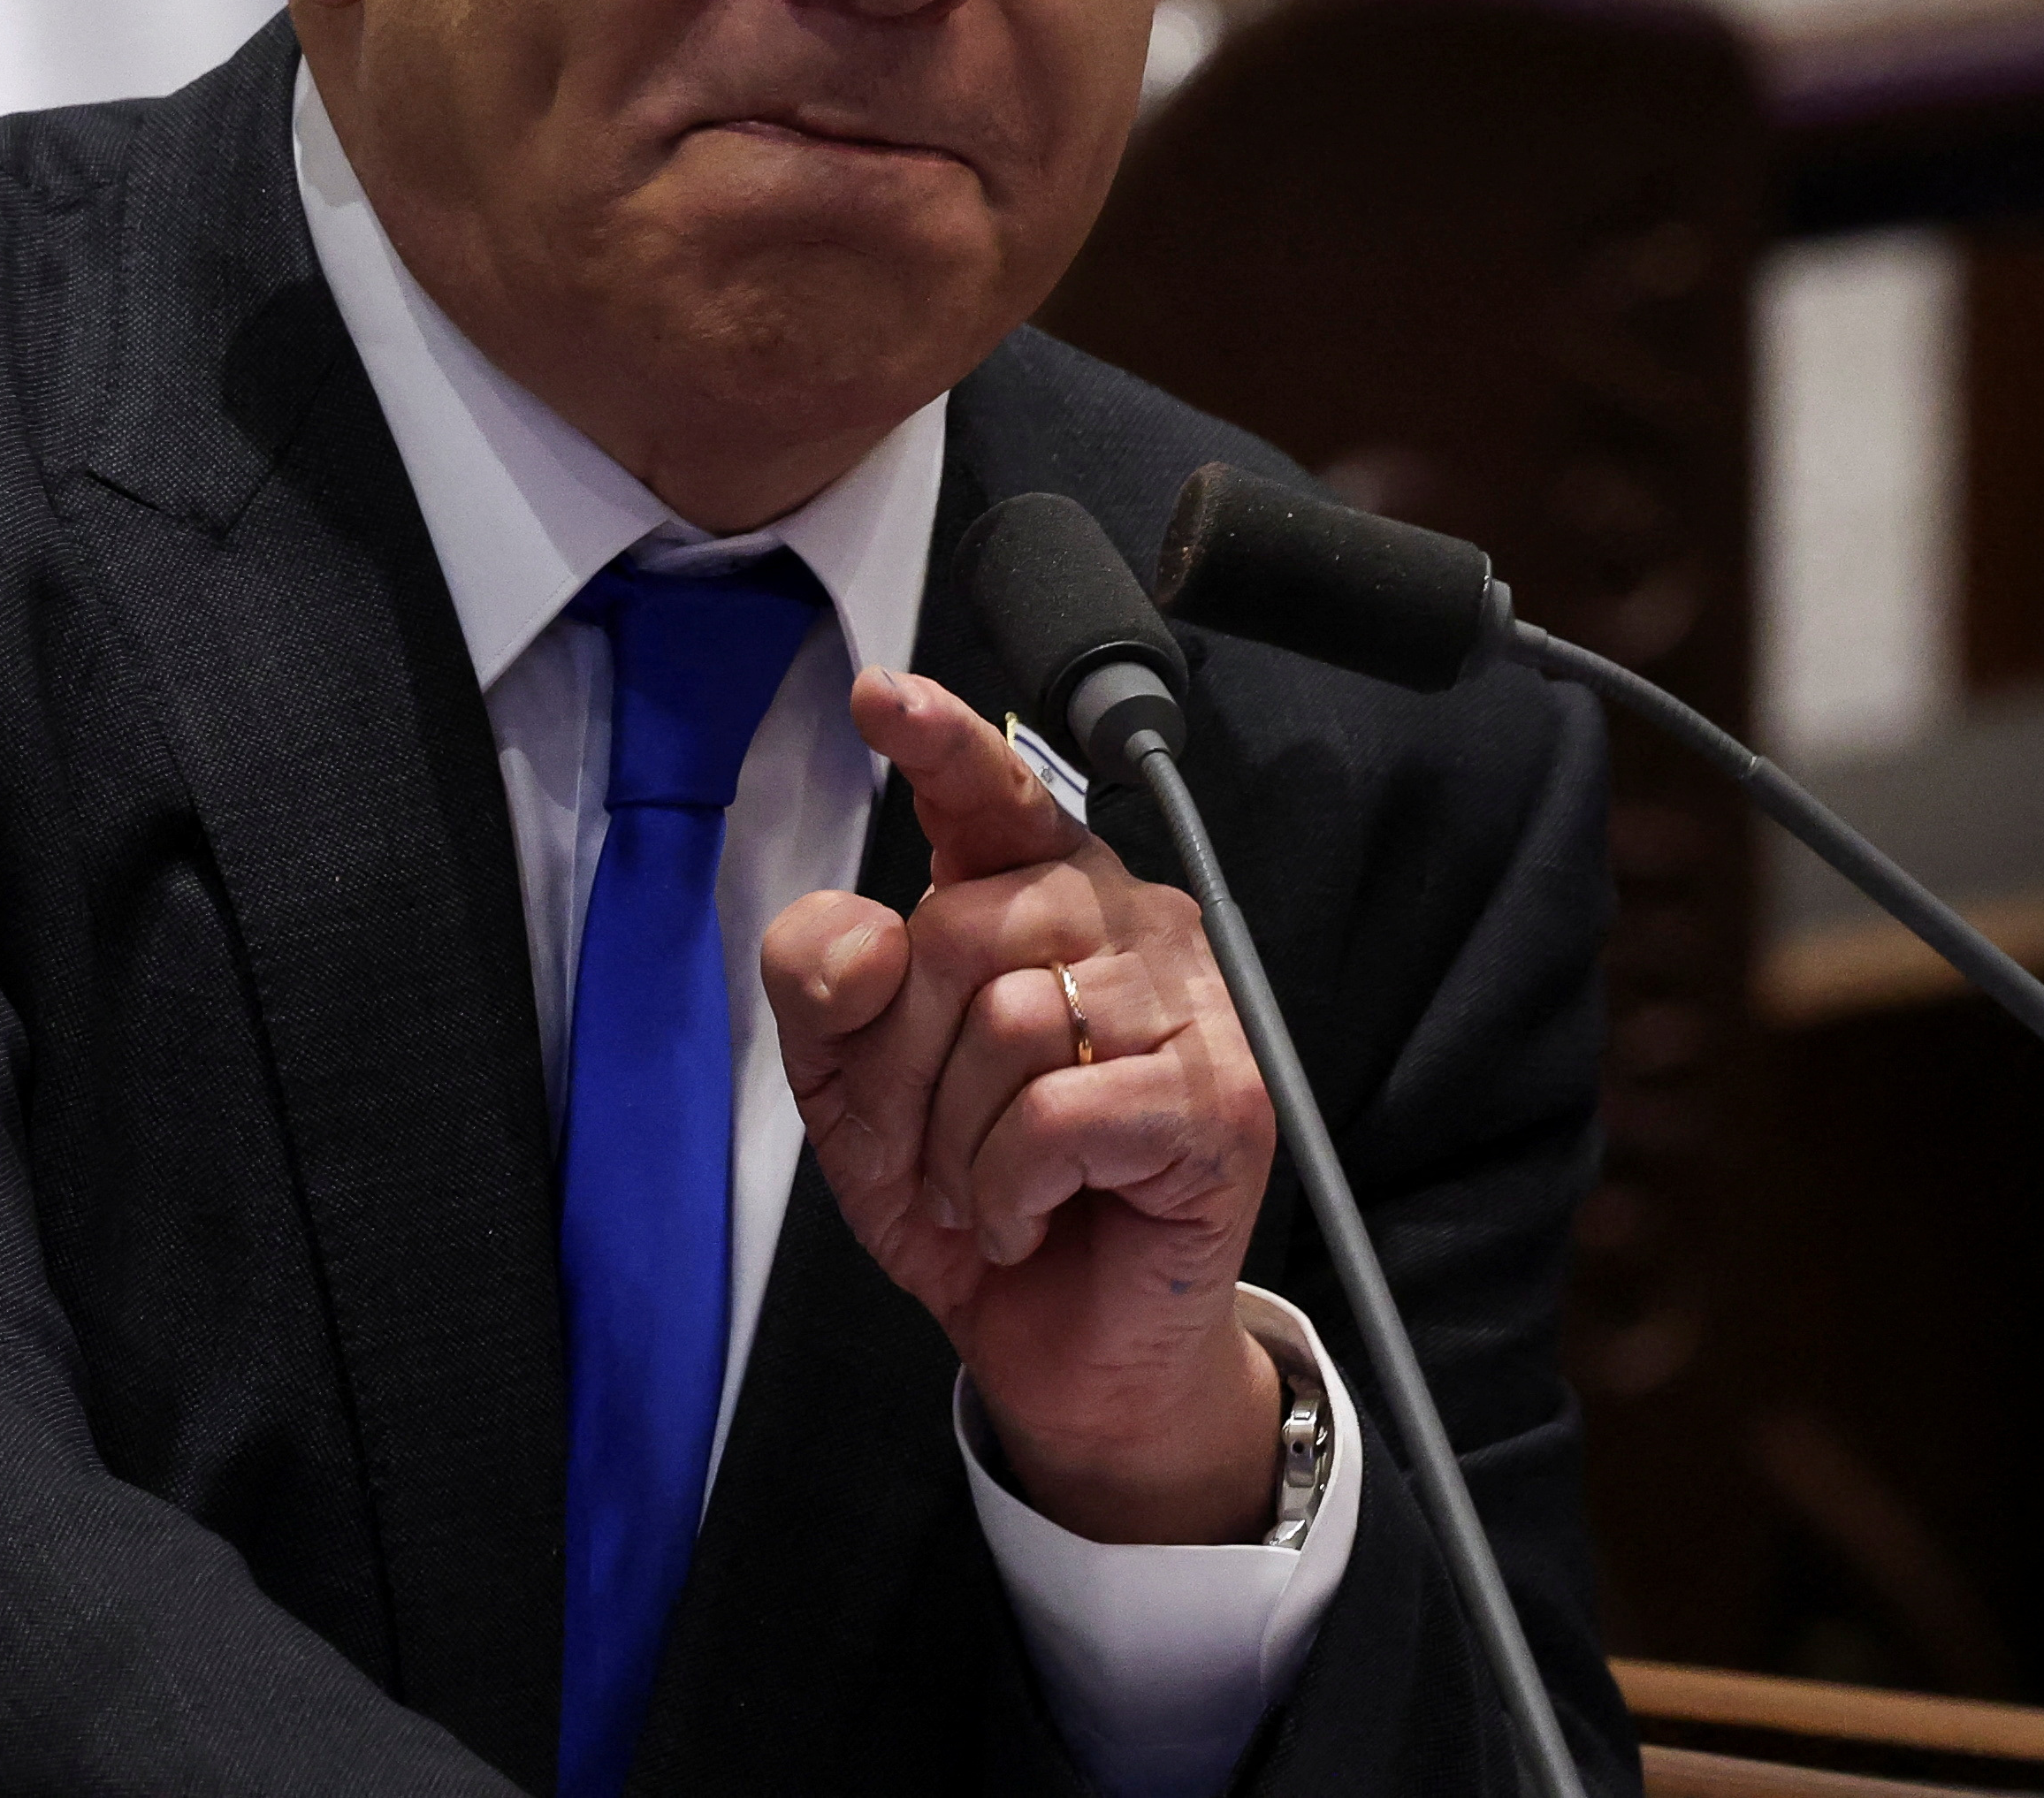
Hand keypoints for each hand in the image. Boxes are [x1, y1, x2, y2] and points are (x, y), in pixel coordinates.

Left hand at [761, 667, 1283, 1544]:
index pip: (991, 791)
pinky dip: (1014, 1184)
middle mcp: (1124, 921)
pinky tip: (1035, 1211)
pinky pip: (1059, 1109)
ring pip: (1012, 1021)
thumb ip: (824, 992)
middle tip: (930, 1148)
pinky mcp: (1218, 1098)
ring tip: (990, 1185)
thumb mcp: (852, 1089)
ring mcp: (1188, 1004)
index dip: (939, 740)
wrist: (1060, 1346)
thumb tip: (860, 936)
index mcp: (1036, 894)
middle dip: (907, 1065)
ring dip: (959, 1139)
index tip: (880, 697)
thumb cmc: (971, 1195)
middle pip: (962, 932)